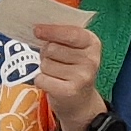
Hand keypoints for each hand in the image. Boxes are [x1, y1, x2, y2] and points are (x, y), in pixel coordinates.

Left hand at [24, 10, 104, 130]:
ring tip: (57, 74)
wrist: (81, 102)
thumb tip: (38, 29)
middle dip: (46, 53)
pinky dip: (41, 81)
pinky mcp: (69, 92)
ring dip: (45, 68)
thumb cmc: (73, 69)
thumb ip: (61, 35)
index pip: (70, 33)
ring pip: (45, 64)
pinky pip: (41, 78)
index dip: (51, 30)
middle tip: (55, 61)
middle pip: (52, 48)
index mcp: (93, 43)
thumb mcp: (75, 49)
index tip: (37, 30)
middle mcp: (91, 60)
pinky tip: (53, 84)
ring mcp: (82, 77)